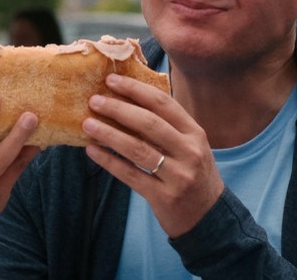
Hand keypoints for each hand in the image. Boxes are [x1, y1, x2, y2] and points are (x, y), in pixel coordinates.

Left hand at [83, 74, 223, 237]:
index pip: (163, 103)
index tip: (111, 80)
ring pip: (137, 149)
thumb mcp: (189, 146)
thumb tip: (126, 100)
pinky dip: (109, 161)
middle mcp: (189, 151)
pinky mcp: (164, 197)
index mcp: (195, 133)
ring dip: (109, 134)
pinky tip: (92, 151)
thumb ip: (166, 126)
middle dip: (118, 109)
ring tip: (87, 124)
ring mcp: (178, 175)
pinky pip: (131, 175)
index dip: (136, 89)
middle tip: (94, 100)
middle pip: (149, 123)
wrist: (209, 217)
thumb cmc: (192, 173)